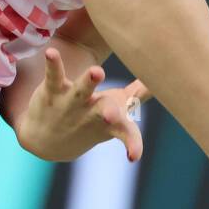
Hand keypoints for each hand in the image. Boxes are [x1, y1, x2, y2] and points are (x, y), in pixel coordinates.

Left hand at [16, 47, 150, 163]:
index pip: (126, 133)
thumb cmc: (90, 121)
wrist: (46, 140)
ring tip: (97, 71)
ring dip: (90, 81)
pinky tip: (51, 52)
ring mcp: (71, 103)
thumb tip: (161, 81)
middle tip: (113, 115)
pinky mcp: (53, 90)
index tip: (134, 156)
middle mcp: (91, 113)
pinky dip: (54, 64)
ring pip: (82, 90)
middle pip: (106, 111)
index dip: (132, 144)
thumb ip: (137, 95)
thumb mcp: (116, 111)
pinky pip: (54, 76)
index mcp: (111, 121)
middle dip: (112, 113)